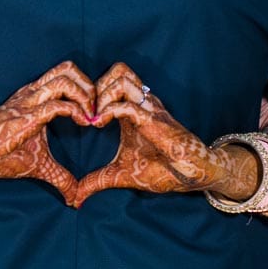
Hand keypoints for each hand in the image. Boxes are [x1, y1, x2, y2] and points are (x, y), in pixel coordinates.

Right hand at [0, 60, 95, 205]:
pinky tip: (84, 124)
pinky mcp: (26, 116)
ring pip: (64, 80)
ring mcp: (28, 102)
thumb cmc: (1, 155)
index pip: (66, 74)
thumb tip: (74, 198)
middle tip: (99, 109)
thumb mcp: (38, 166)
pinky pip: (56, 104)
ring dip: (86, 96)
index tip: (98, 112)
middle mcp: (33, 93)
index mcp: (36, 96)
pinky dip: (76, 111)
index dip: (87, 88)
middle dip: (90, 86)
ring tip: (92, 116)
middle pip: (68, 68)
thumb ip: (59, 177)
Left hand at [72, 62, 259, 208]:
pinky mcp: (153, 120)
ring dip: (102, 95)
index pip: (111, 80)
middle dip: (96, 87)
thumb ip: (97, 181)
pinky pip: (129, 104)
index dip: (91, 93)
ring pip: (122, 78)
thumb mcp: (121, 175)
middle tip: (86, 112)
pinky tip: (99, 124)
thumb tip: (76, 199)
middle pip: (118, 70)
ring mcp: (148, 108)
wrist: (191, 174)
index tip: (80, 118)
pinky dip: (109, 110)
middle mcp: (141, 103)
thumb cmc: (162, 170)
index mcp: (132, 110)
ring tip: (94, 118)